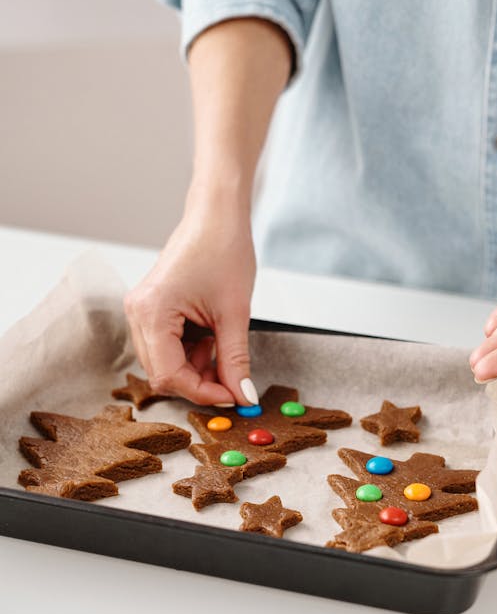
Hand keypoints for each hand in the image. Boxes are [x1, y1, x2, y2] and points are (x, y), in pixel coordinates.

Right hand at [124, 199, 255, 405]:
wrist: (216, 216)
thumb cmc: (223, 250)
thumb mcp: (235, 313)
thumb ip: (235, 360)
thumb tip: (242, 395)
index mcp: (151, 312)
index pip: (169, 375)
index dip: (203, 392)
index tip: (232, 396)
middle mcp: (137, 313)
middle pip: (162, 373)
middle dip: (198, 381)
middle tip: (231, 378)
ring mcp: (140, 311)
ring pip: (164, 363)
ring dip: (194, 367)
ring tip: (220, 346)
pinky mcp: (150, 308)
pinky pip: (165, 346)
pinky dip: (189, 352)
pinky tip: (209, 338)